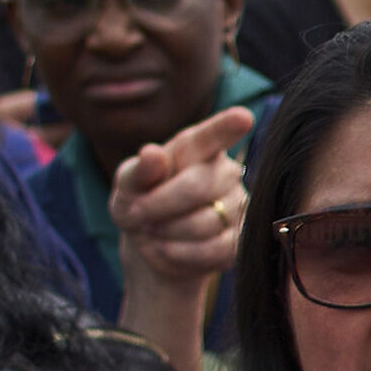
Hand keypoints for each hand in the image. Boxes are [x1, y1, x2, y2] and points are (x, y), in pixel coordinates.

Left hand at [113, 104, 254, 297]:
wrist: (152, 243)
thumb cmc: (140, 201)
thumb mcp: (128, 184)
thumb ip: (139, 169)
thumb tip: (152, 153)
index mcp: (198, 149)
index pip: (213, 135)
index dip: (227, 126)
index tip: (242, 117)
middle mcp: (226, 172)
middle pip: (198, 187)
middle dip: (158, 205)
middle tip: (135, 213)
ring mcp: (238, 205)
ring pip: (205, 222)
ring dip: (167, 232)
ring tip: (154, 230)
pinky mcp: (239, 239)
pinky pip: (213, 249)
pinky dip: (180, 253)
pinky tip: (167, 247)